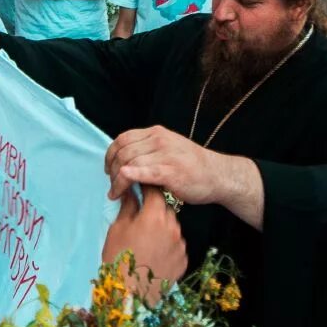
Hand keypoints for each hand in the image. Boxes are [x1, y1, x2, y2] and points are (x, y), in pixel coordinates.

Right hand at [102, 187, 186, 303]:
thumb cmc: (119, 258)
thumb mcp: (118, 229)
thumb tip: (131, 193)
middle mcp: (172, 227)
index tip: (141, 190)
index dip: (147, 189)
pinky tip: (154, 255)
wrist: (129, 294)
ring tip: (146, 241)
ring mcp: (180, 245)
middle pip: (166, 209)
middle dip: (155, 210)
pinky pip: (176, 246)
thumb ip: (128, 207)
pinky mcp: (183, 261)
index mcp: (155, 216)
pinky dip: (168, 246)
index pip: (155, 192)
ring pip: (173, 228)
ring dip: (163, 228)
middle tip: (141, 219)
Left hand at [105, 125, 221, 204]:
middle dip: (112, 170)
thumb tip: (125, 160)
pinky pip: (142, 173)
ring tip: (116, 193)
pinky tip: (120, 189)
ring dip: (117, 180)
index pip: (123, 138)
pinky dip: (127, 179)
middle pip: (123, 152)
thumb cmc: (193, 166)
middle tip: (112, 184)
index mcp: (157, 133)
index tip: (108, 168)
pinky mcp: (170, 172)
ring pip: (129, 163)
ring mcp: (165, 155)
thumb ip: (149, 150)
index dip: (110, 154)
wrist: (218, 175)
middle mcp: (159, 140)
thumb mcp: (169, 148)